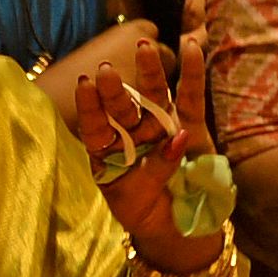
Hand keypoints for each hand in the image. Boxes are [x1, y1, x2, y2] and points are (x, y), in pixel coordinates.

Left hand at [68, 22, 212, 258]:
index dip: (91, 106)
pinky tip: (192, 46)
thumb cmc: (148, 214)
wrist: (180, 229)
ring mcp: (163, 127)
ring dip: (150, 71)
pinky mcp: (192, 127)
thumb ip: (155, 171)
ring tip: (144, 46)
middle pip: (123, 107)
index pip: (97, 126)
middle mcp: (133, 134)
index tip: (84, 85)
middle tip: (106, 69)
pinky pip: (192, 97)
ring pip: (154, 96)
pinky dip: (193, 73)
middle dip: (115, 89)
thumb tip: (177, 137)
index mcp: (110, 151)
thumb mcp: (140, 201)